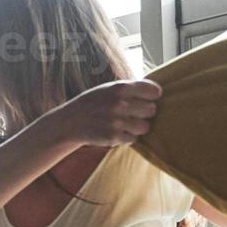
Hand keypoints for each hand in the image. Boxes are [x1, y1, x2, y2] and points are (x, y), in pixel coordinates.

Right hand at [42, 78, 162, 147]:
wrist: (70, 122)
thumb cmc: (94, 103)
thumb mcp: (108, 88)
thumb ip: (130, 89)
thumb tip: (156, 91)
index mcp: (120, 87)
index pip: (153, 91)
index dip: (152, 96)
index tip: (148, 99)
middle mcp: (120, 103)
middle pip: (152, 110)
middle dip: (145, 112)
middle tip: (135, 113)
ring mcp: (117, 121)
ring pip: (145, 127)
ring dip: (138, 127)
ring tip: (126, 124)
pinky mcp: (113, 137)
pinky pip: (133, 139)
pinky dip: (128, 137)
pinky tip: (118, 132)